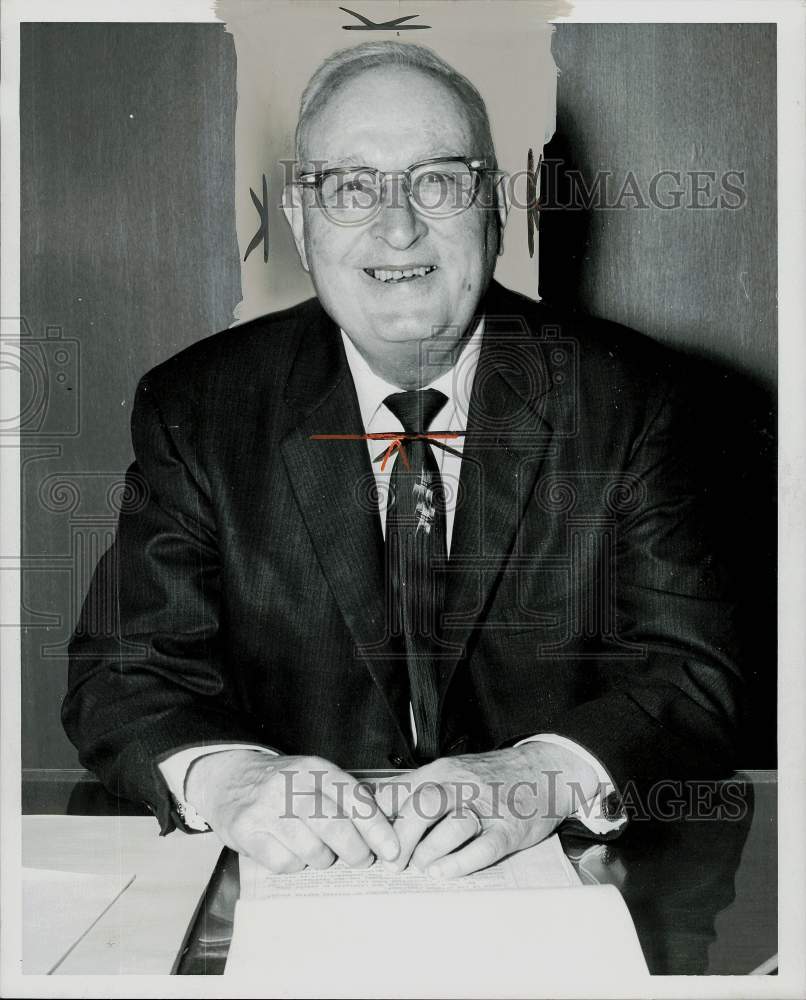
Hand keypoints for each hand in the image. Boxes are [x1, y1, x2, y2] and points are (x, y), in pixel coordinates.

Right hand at [184, 750, 399, 872]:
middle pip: (335, 828)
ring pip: (312, 851)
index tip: (393, 850)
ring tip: (319, 851)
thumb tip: (388, 831)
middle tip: (362, 860)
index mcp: (315, 769)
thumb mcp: (316, 778)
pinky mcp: (246, 831)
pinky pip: (284, 864)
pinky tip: (291, 852)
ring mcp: (266, 808)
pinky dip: (293, 865)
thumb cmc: (285, 785)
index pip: (355, 799)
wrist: (230, 779)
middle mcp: (291, 785)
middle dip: (356, 852)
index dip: (378, 829)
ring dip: (322, 859)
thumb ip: (347, 798)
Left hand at [375, 743, 597, 877]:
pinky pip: (484, 846)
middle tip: (391, 862)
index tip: (366, 841)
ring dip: (429, 850)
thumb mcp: (450, 774)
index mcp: (441, 772)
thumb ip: (415, 791)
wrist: (545, 769)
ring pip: (453, 824)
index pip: (401, 790)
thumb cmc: (490, 778)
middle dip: (402, 837)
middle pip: (424, 804)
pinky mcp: (510, 828)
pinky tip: (442, 873)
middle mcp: (462, 785)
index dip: (377, 818)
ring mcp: (487, 807)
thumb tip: (373, 813)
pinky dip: (460, 862)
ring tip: (418, 868)